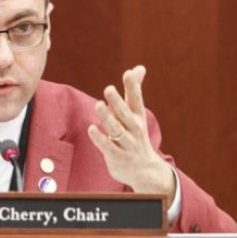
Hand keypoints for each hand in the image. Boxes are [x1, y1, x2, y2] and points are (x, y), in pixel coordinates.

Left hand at [87, 65, 176, 203]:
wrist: (144, 170)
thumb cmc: (136, 134)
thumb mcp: (137, 113)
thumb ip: (134, 90)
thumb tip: (138, 68)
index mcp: (138, 116)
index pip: (136, 99)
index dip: (133, 86)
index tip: (128, 73)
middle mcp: (134, 129)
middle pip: (124, 113)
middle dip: (117, 102)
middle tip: (108, 89)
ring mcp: (126, 144)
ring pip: (116, 130)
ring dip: (107, 118)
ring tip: (98, 105)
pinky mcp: (116, 156)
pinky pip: (107, 147)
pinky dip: (100, 138)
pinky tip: (92, 129)